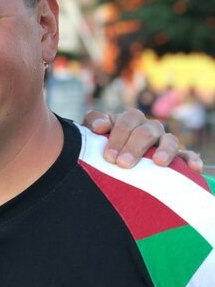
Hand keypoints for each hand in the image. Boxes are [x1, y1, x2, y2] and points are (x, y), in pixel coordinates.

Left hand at [82, 108, 203, 171]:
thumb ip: (94, 121)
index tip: (109, 156)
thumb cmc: (101, 141)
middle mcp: (148, 128)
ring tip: (158, 163)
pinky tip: (193, 167)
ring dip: (165, 150)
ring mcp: (163, 141)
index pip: (126, 123)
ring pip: (171, 140)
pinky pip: (187, 155)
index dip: (118, 137)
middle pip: (146, 132)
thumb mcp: (93, 130)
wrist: (111, 156)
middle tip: (123, 164)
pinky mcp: (175, 156)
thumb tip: (99, 126)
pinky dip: (191, 159)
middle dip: (135, 147)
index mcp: (129, 119)